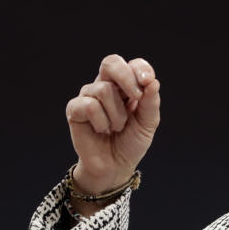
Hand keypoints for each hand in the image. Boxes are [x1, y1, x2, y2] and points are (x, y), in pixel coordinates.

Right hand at [65, 55, 160, 194]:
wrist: (114, 166)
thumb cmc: (131, 143)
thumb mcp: (148, 124)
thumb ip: (151, 103)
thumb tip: (153, 82)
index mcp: (127, 87)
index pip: (133, 65)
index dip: (140, 69)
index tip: (147, 82)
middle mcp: (107, 86)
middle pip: (111, 63)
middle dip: (126, 77)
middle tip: (135, 98)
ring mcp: (89, 96)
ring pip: (103, 90)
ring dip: (117, 114)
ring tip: (116, 128)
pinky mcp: (75, 109)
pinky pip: (89, 105)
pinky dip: (102, 122)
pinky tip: (102, 130)